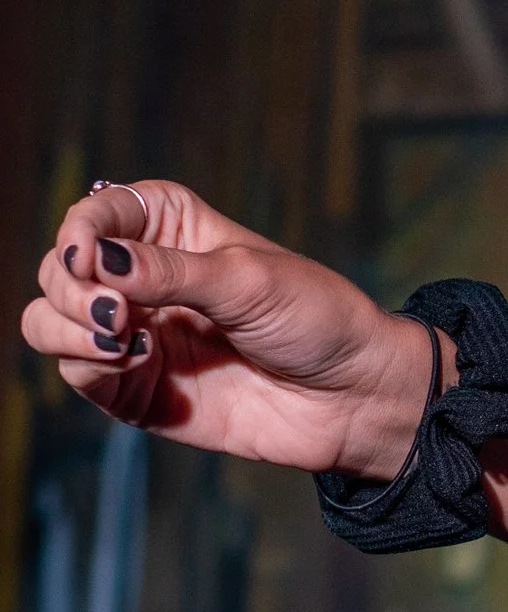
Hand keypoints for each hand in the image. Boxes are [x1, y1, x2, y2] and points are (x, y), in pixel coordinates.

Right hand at [22, 181, 437, 482]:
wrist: (354, 396)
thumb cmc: (316, 320)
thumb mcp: (248, 280)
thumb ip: (167, 272)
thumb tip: (95, 258)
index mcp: (171, 230)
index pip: (95, 215)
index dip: (80, 229)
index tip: (89, 253)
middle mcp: (143, 280)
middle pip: (59, 270)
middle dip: (71, 285)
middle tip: (114, 310)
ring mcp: (135, 335)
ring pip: (50, 322)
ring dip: (67, 326)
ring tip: (119, 336)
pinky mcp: (137, 390)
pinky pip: (78, 373)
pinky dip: (88, 364)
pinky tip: (135, 359)